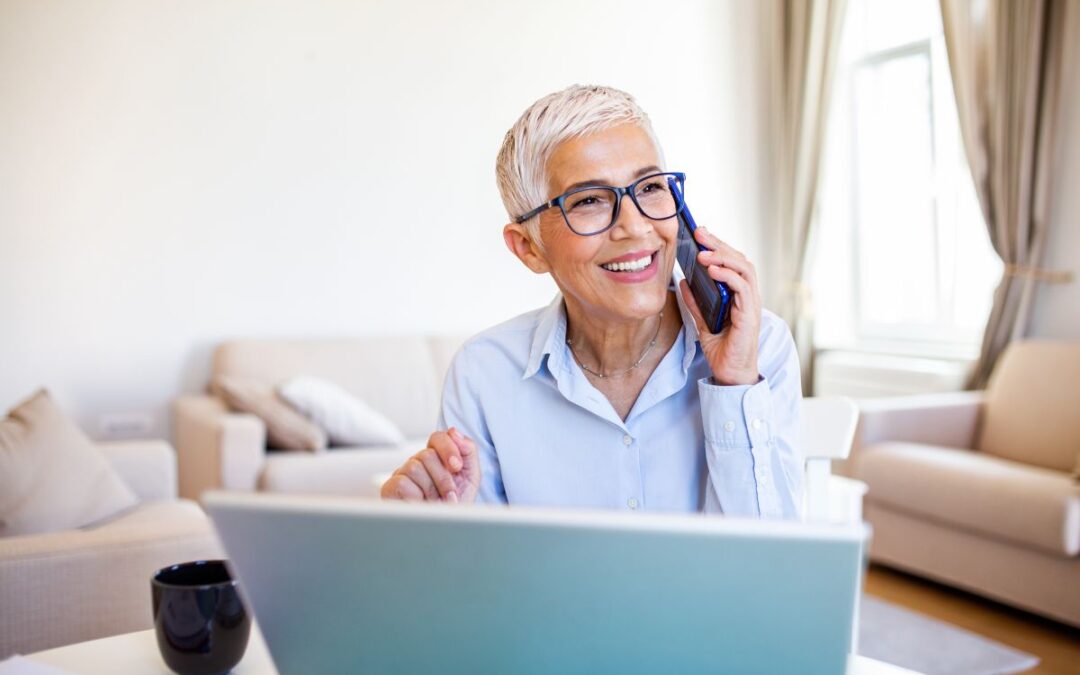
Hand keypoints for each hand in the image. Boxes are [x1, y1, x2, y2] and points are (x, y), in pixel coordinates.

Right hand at [380, 427, 480, 502]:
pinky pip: (402, 482)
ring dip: (432, 490)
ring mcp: (402, 475)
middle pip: (427, 454)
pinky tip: (422, 506)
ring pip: (415, 467)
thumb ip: (467, 451)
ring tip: (438, 504)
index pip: (437, 438)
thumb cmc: (456, 505)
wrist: (447, 532)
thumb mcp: (470, 477)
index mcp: (436, 458)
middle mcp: (417, 463)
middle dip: (443, 478)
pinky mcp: (389, 489)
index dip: (448, 447)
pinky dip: (416, 497)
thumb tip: (454, 432)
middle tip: (450, 496)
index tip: (457, 466)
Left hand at [679, 227, 760, 385]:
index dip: (718, 246)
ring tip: (703, 252)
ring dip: (723, 257)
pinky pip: (742, 287)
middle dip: (719, 244)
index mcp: (739, 295)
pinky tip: (712, 269)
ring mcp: (751, 304)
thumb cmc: (722, 349)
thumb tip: (683, 282)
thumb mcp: (702, 322)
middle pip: (739, 259)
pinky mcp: (750, 314)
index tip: (700, 234)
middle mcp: (748, 296)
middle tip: (700, 233)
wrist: (730, 373)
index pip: (732, 262)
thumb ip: (695, 303)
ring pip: (744, 269)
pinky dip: (728, 275)